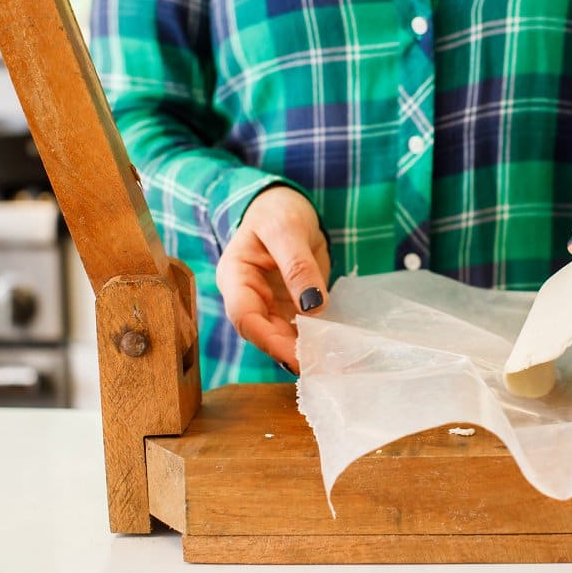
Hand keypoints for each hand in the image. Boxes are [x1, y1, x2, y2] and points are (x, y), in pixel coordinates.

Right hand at [216, 186, 330, 372]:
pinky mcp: (289, 307)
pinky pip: (300, 328)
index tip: (298, 357)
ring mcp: (268, 304)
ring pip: (283, 337)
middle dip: (291, 352)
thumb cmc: (277, 210)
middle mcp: (248, 296)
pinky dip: (316, 339)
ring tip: (334, 365)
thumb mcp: (287, 229)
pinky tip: (336, 350)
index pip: (245, 317)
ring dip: (306, 351)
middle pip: (264, 334)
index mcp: (235, 276)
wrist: (286, 206)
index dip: (269, 341)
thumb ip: (297, 265)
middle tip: (323, 367)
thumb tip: (312, 306)